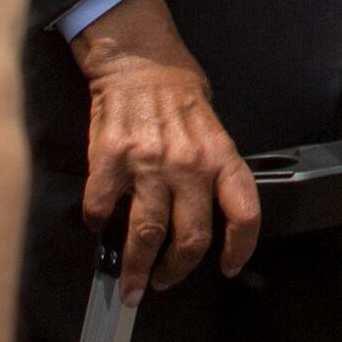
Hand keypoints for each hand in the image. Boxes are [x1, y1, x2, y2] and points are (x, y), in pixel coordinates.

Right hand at [68, 0, 260, 299]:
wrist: (138, 57)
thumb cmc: (176, 91)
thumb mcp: (212, 128)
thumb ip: (212, 172)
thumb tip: (205, 217)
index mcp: (219, 156)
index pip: (244, 213)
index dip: (239, 249)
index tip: (228, 268)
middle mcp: (188, 164)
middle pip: (190, 239)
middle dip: (176, 272)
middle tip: (163, 283)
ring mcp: (148, 163)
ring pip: (146, 234)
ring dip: (136, 269)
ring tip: (131, 284)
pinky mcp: (110, 159)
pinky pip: (101, 208)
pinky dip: (97, 225)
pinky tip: (98, 226)